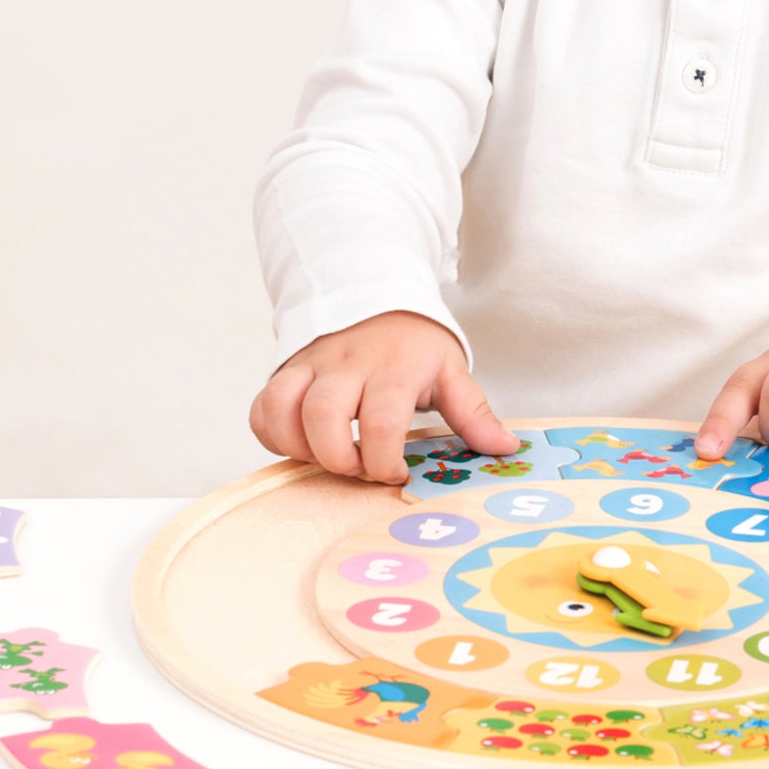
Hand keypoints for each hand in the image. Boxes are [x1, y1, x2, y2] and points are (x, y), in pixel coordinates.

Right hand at [248, 311, 519, 484]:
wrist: (377, 294)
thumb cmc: (414, 342)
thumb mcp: (450, 369)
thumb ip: (473, 412)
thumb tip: (506, 449)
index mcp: (393, 368)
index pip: (381, 420)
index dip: (383, 460)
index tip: (396, 474)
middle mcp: (346, 365)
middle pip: (323, 415)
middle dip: (336, 457)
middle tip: (357, 469)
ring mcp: (311, 366)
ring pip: (284, 406)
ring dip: (298, 446)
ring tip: (326, 458)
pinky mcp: (287, 370)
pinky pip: (263, 406)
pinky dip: (271, 433)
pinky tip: (299, 445)